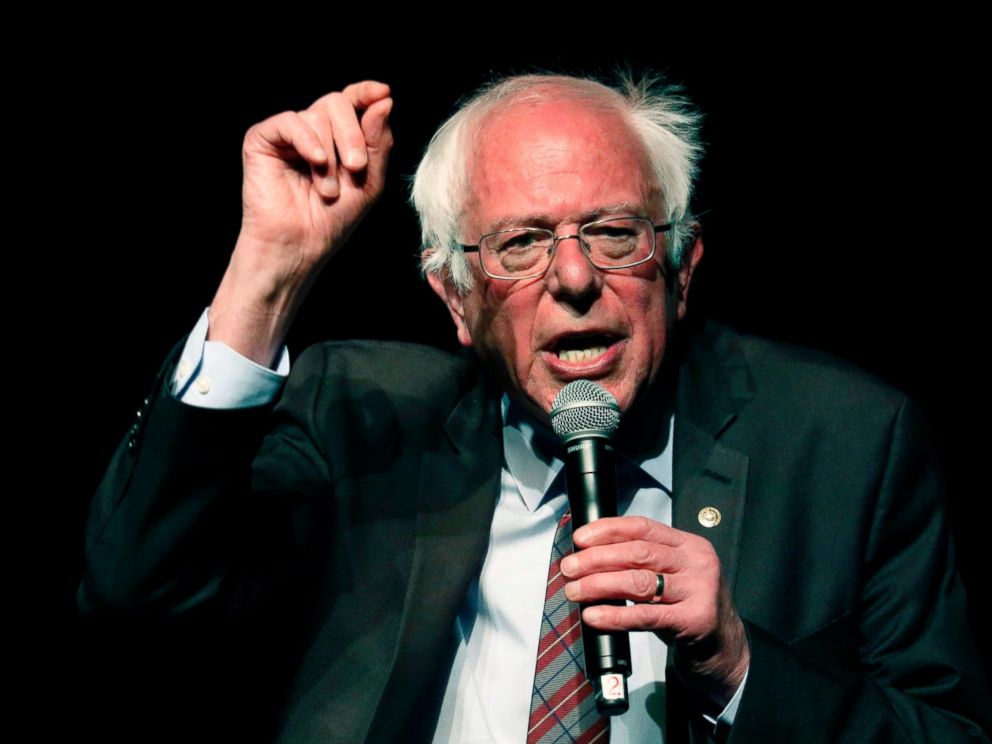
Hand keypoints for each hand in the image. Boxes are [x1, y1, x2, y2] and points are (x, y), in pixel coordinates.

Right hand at [208, 81, 393, 365]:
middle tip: (356, 168)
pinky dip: (307, 141)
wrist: (300, 245)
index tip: (383, 92)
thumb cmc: (332, 220)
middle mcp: (312, 131)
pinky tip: (315, 162)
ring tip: (327, 190)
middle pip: (337, 103)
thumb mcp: (369, 181)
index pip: (352, 101)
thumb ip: (378, 142)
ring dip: (330, 156)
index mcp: (337, 137)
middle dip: (352, 135)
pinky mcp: (262, 140)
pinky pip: (290, 122)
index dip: (366, 92)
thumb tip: (383, 99)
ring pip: (316, 114)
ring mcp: (287, 134)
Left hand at [561, 515, 749, 705]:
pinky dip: (615, 615)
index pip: (642, 528)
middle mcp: (696, 563)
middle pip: (638, 553)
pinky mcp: (694, 620)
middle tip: (569, 568)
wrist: (723, 649)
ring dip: (599, 584)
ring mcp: (699, 591)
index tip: (580, 538)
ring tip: (574, 591)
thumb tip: (588, 555)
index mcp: (688, 544)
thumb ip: (641, 563)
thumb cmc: (687, 608)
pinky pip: (645, 615)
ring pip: (639, 581)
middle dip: (596, 559)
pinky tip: (594, 616)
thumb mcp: (671, 576)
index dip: (608, 530)